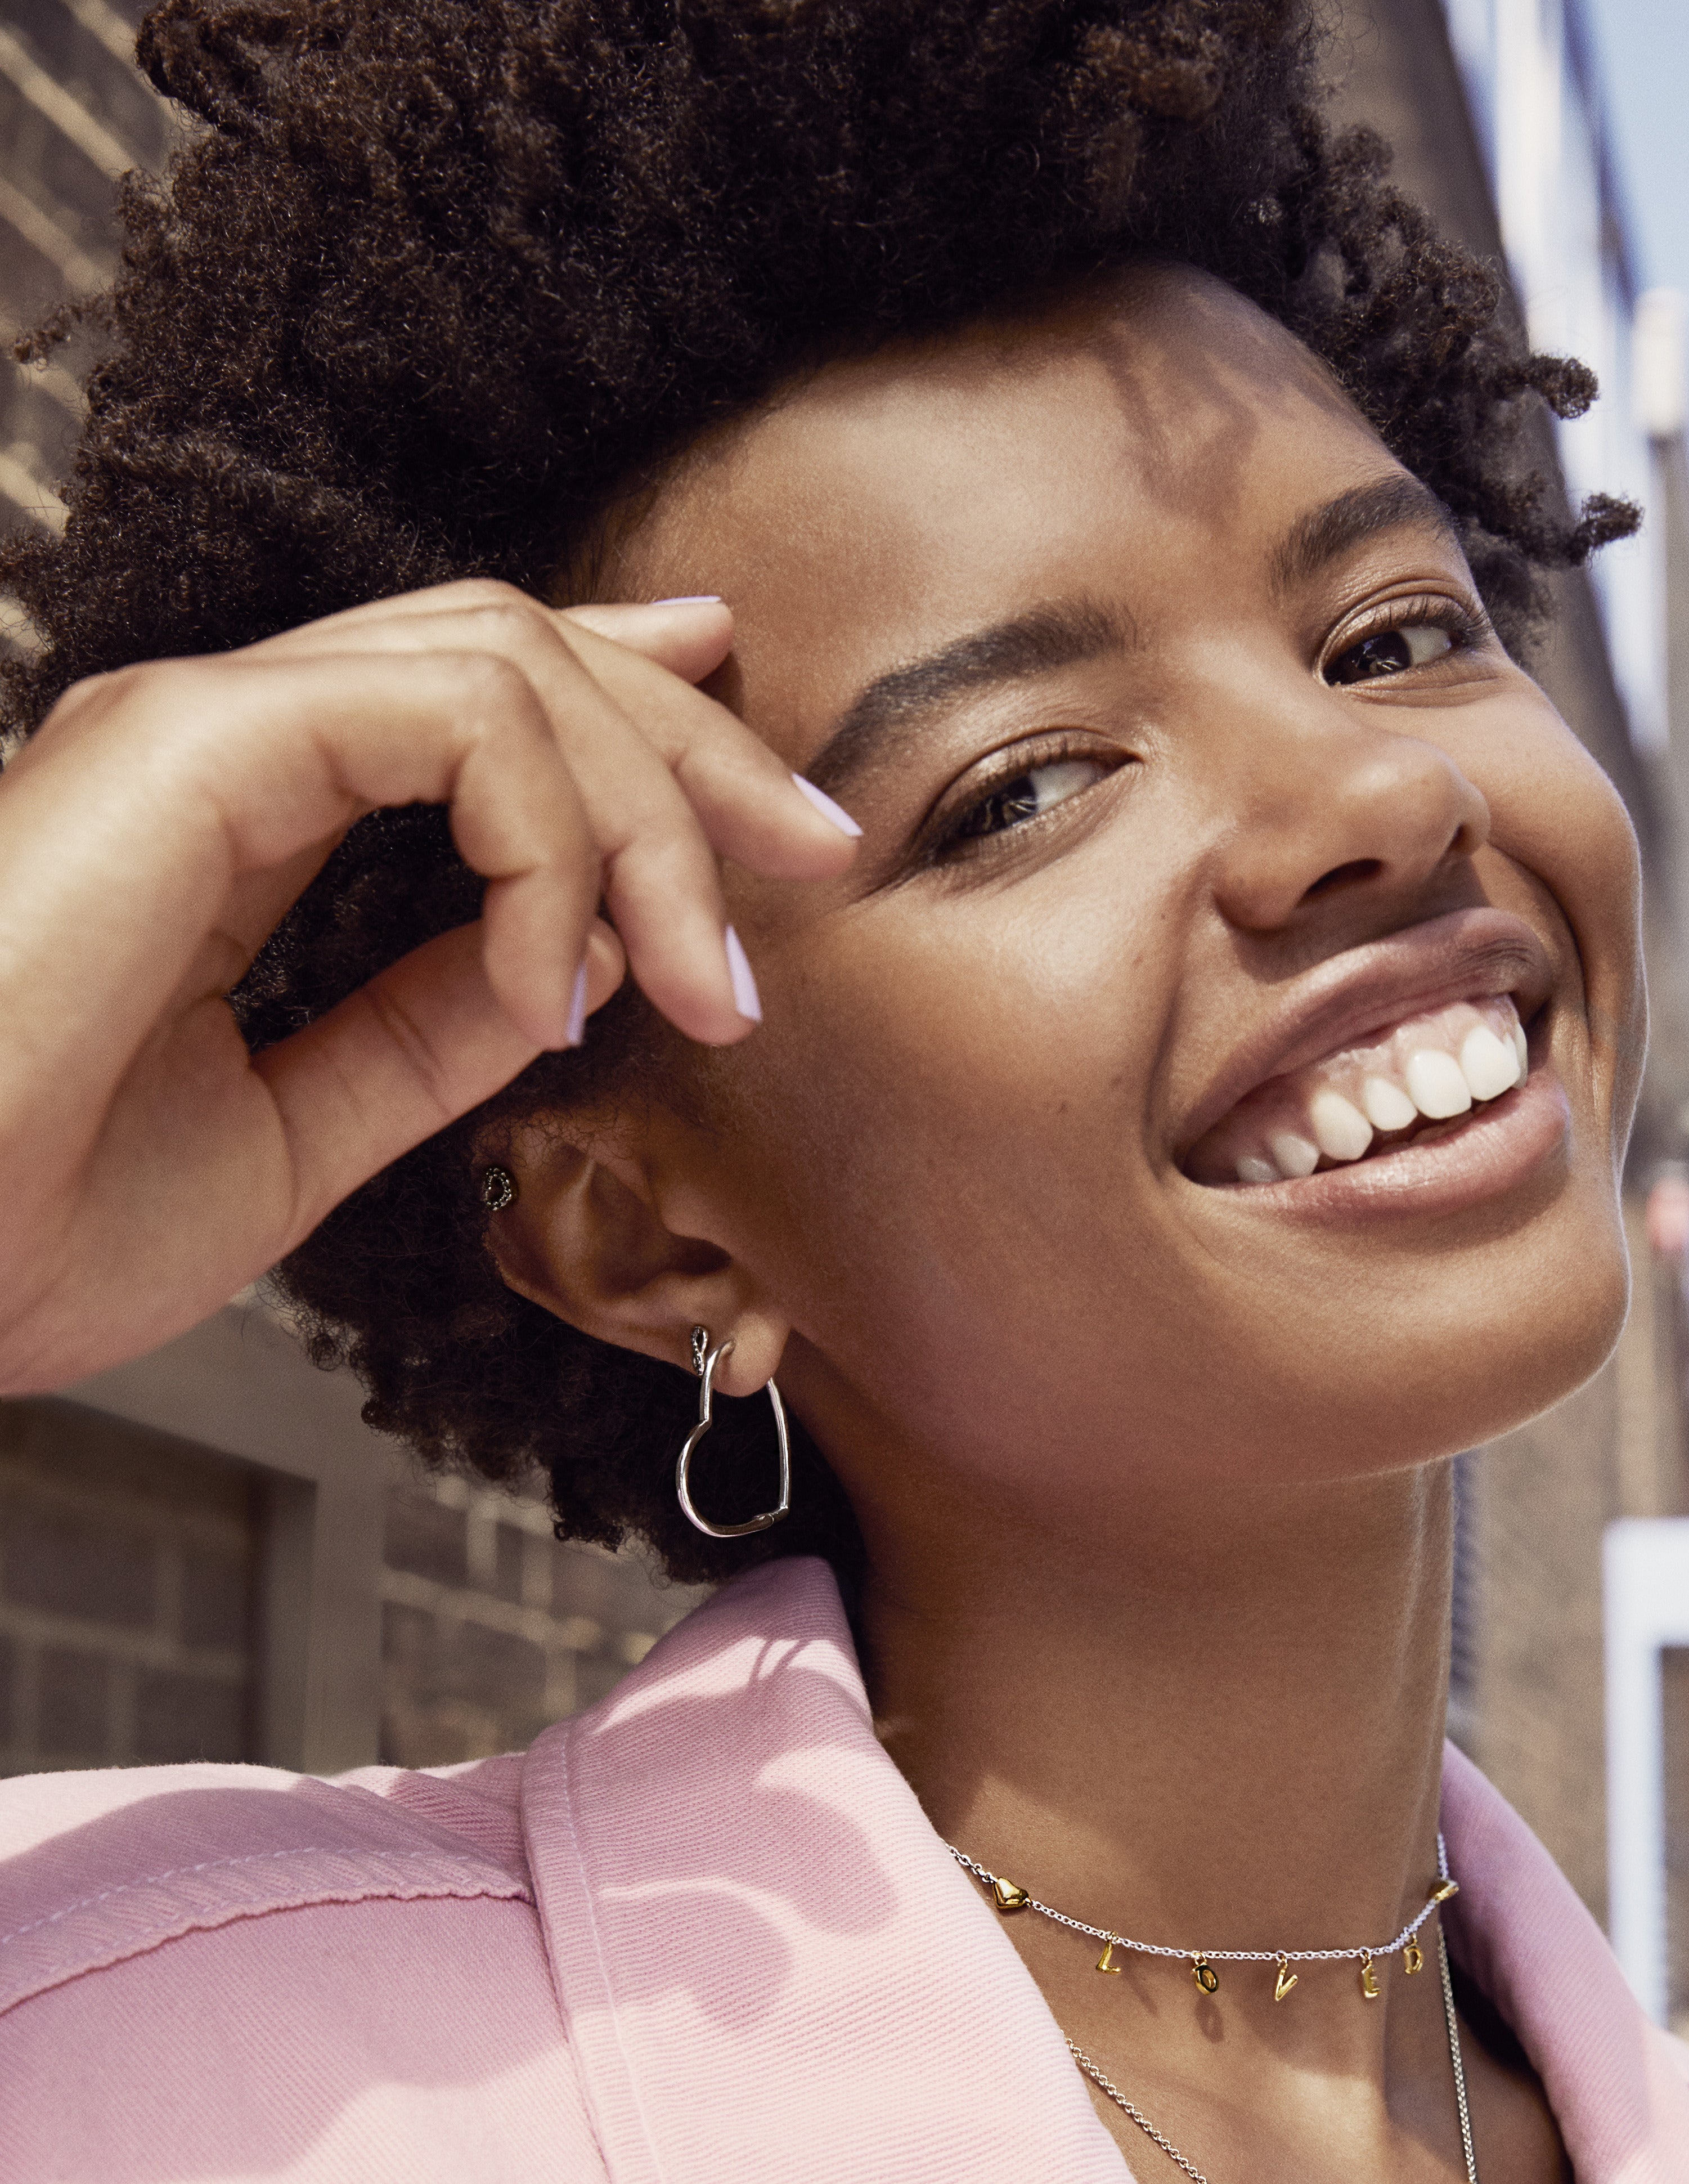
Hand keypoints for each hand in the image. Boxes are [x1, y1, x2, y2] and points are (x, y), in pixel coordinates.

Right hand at [0, 580, 854, 1392]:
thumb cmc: (38, 1229)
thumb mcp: (306, 1134)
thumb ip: (430, 1030)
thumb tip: (574, 964)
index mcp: (237, 818)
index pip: (471, 704)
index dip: (639, 727)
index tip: (764, 826)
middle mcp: (222, 743)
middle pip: (516, 650)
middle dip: (693, 743)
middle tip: (813, 852)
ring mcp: (202, 728)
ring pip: (507, 662)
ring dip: (652, 813)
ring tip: (708, 978)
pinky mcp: (193, 743)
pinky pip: (454, 723)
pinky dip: (552, 847)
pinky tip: (563, 981)